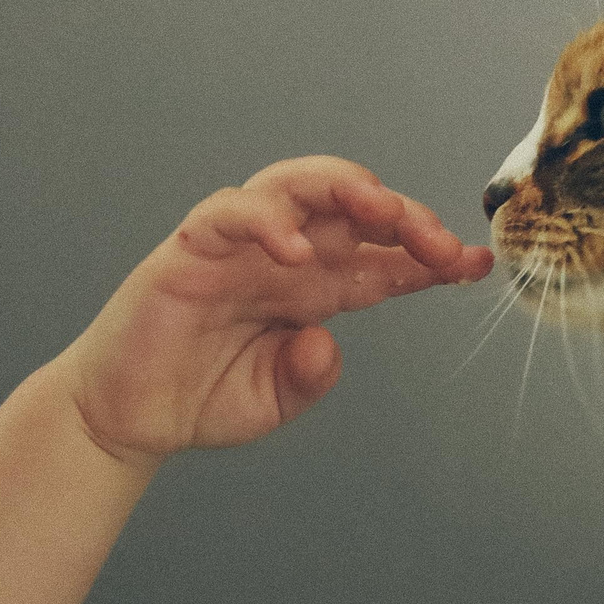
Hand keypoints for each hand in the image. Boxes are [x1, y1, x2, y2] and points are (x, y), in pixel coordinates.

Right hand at [54, 155, 492, 463]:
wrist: (126, 418)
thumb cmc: (197, 398)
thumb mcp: (273, 401)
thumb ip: (308, 376)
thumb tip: (327, 342)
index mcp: (312, 287)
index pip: (383, 257)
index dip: (431, 256)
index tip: (478, 266)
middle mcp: (282, 255)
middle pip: (353, 208)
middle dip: (403, 217)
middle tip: (439, 243)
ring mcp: (238, 245)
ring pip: (298, 185)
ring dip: (345, 189)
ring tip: (381, 210)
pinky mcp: (191, 247)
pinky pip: (233, 214)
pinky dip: (266, 222)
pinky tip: (293, 251)